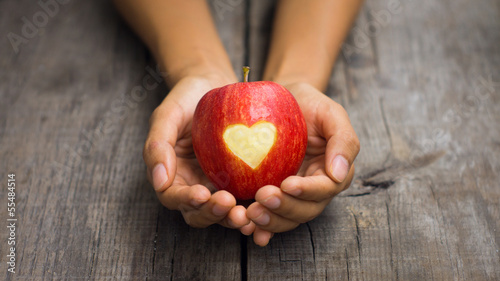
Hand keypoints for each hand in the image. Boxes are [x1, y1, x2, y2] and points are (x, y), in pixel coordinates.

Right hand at [143, 75, 249, 229]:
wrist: (214, 85)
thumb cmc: (186, 98)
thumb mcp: (166, 115)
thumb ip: (157, 146)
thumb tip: (159, 181)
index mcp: (171, 174)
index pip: (174, 197)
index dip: (186, 200)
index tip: (201, 194)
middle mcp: (193, 185)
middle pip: (198, 212)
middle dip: (211, 214)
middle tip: (228, 204)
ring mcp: (218, 184)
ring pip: (223, 212)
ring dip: (232, 217)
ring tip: (246, 213)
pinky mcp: (240, 180)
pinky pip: (246, 197)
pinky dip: (253, 206)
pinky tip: (265, 202)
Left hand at [245, 82, 359, 245]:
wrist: (277, 101)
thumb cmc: (307, 104)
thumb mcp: (330, 112)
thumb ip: (343, 140)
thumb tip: (340, 173)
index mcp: (332, 172)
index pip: (325, 189)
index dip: (308, 191)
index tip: (288, 184)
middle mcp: (314, 189)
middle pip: (305, 210)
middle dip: (285, 208)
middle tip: (262, 197)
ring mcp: (291, 195)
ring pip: (286, 219)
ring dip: (270, 221)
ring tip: (251, 214)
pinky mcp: (271, 195)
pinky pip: (268, 216)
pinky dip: (259, 227)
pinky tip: (246, 228)